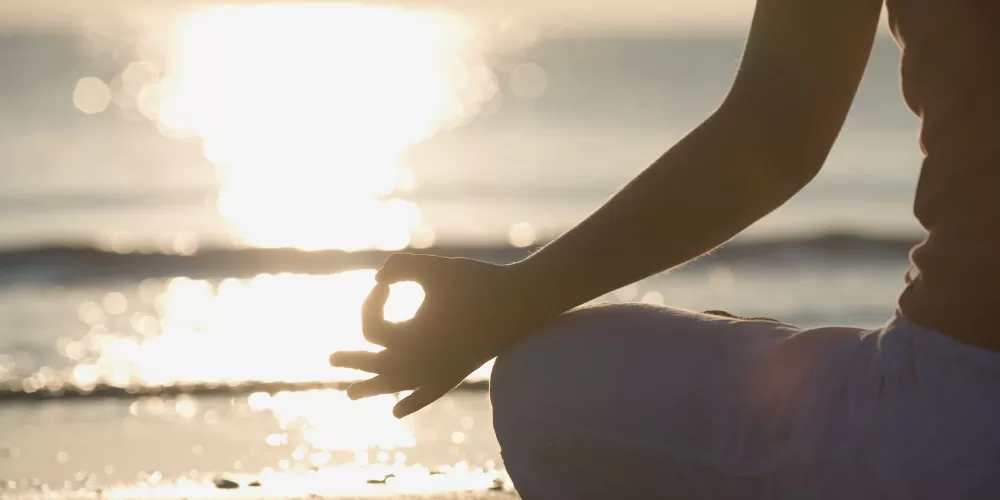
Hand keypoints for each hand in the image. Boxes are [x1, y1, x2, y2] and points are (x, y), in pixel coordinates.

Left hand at [330, 254, 540, 417]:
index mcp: (411, 339)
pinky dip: (412, 401)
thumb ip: (401, 267)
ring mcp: (439, 372)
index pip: (372, 329)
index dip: (372, 301)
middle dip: (353, 360)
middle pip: (376, 367)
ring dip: (374, 387)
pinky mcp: (457, 373)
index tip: (385, 282)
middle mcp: (420, 362)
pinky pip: (428, 393)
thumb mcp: (435, 268)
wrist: (520, 301)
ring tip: (351, 395)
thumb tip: (379, 277)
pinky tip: (398, 411)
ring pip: (398, 385)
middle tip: (331, 360)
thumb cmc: (477, 282)